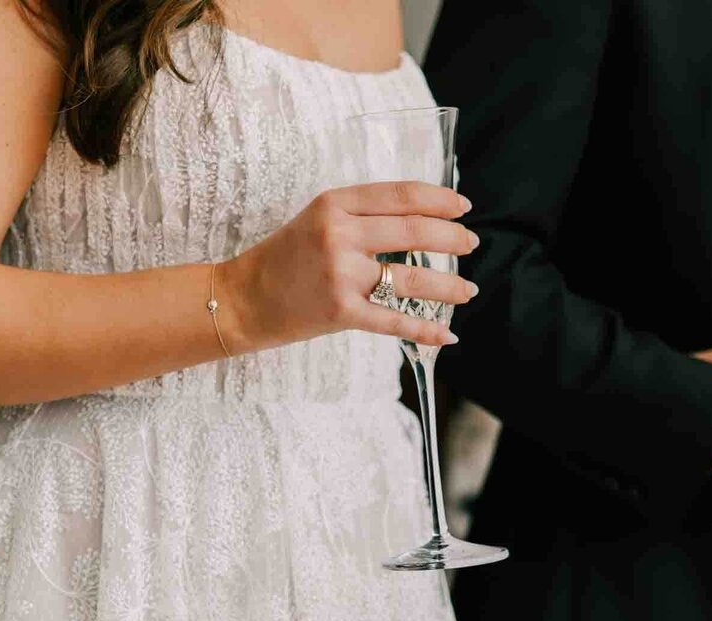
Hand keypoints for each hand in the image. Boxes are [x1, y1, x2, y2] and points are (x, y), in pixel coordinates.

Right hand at [220, 181, 479, 351]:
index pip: (401, 196)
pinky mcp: (340, 311)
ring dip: (449, 286)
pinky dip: (425, 329)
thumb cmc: (282, 259)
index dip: (439, 200)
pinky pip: (394, 320)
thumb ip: (360, 216)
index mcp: (334, 205)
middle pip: (414, 232)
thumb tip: (418, 219)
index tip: (463, 207)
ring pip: (411, 278)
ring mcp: (340, 274)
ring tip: (468, 290)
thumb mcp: (316, 221)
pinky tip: (446, 334)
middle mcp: (339, 235)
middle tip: (471, 244)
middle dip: (452, 238)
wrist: (240, 299)